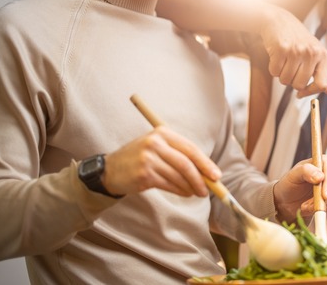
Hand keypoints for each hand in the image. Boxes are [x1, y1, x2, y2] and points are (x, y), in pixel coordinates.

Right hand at [101, 126, 221, 197]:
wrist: (110, 170)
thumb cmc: (139, 158)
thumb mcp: (157, 147)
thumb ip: (179, 154)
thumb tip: (206, 171)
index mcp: (162, 132)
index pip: (190, 148)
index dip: (205, 163)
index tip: (216, 175)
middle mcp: (155, 143)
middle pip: (186, 163)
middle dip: (201, 178)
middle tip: (209, 189)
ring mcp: (148, 159)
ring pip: (178, 176)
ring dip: (191, 187)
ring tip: (198, 193)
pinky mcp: (144, 175)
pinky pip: (169, 185)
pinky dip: (180, 191)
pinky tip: (185, 193)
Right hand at [258, 6, 326, 97]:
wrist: (279, 21)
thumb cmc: (298, 40)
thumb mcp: (315, 55)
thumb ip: (324, 75)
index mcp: (323, 56)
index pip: (322, 84)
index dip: (310, 92)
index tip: (301, 93)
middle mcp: (312, 53)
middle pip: (300, 85)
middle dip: (292, 81)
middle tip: (290, 68)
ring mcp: (297, 50)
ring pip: (285, 80)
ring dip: (281, 75)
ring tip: (284, 61)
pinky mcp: (282, 49)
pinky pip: (274, 72)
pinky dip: (273, 68)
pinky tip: (277, 57)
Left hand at [273, 155, 326, 221]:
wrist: (286, 201)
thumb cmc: (289, 184)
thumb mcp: (293, 175)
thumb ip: (306, 171)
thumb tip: (321, 176)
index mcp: (320, 162)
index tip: (324, 195)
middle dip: (325, 196)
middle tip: (311, 206)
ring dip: (320, 204)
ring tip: (305, 206)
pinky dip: (322, 208)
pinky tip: (310, 208)